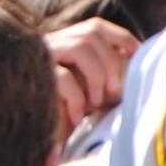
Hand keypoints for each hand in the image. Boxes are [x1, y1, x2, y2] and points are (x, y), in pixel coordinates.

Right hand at [43, 17, 137, 132]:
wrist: (27, 138)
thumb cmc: (61, 116)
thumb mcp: (88, 92)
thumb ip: (106, 76)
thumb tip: (136, 62)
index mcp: (64, 44)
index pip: (95, 27)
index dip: (121, 37)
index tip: (138, 56)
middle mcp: (51, 45)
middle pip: (91, 32)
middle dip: (111, 60)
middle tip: (115, 91)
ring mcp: (39, 58)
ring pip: (79, 47)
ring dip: (97, 74)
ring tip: (96, 103)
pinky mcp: (33, 77)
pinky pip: (62, 76)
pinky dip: (76, 98)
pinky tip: (75, 117)